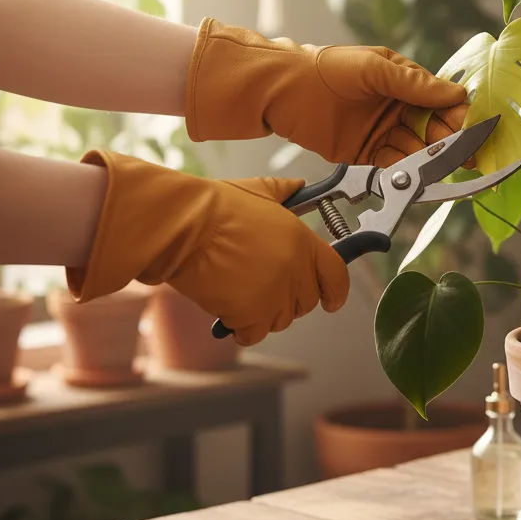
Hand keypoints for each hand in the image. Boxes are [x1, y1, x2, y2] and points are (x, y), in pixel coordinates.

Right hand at [67, 152, 348, 344]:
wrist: (184, 226)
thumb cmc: (215, 207)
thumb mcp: (258, 191)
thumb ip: (284, 191)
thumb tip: (298, 186)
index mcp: (303, 241)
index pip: (336, 275)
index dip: (336, 291)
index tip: (332, 301)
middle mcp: (296, 269)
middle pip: (306, 302)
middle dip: (288, 300)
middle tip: (263, 289)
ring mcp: (275, 294)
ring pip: (281, 320)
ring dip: (264, 314)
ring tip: (241, 295)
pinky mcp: (251, 314)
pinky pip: (255, 334)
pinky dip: (243, 329)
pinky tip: (229, 314)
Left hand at [185, 20, 470, 166]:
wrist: (285, 90)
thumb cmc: (329, 69)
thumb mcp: (376, 69)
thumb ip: (416, 85)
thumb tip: (456, 94)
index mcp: (403, 81)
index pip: (440, 100)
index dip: (456, 114)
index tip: (471, 127)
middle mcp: (397, 107)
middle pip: (433, 128)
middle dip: (449, 141)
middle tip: (465, 154)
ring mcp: (382, 130)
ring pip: (416, 148)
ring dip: (430, 157)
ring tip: (441, 165)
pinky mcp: (366, 153)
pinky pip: (393, 163)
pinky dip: (406, 168)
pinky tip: (416, 171)